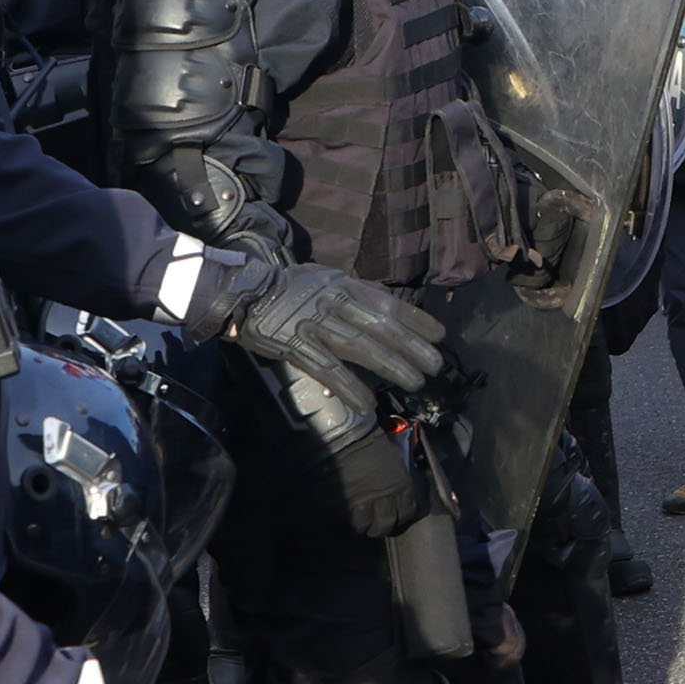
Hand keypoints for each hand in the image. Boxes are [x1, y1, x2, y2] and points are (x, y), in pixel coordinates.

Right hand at [227, 253, 444, 403]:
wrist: (244, 293)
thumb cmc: (289, 289)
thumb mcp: (326, 280)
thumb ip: (354, 295)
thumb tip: (386, 309)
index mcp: (344, 286)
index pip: (388, 303)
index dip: (416, 320)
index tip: (439, 335)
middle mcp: (334, 303)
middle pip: (381, 327)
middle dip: (412, 347)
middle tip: (435, 365)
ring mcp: (315, 325)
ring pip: (361, 348)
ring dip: (392, 367)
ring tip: (415, 383)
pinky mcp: (296, 346)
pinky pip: (328, 370)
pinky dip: (349, 387)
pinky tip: (367, 403)